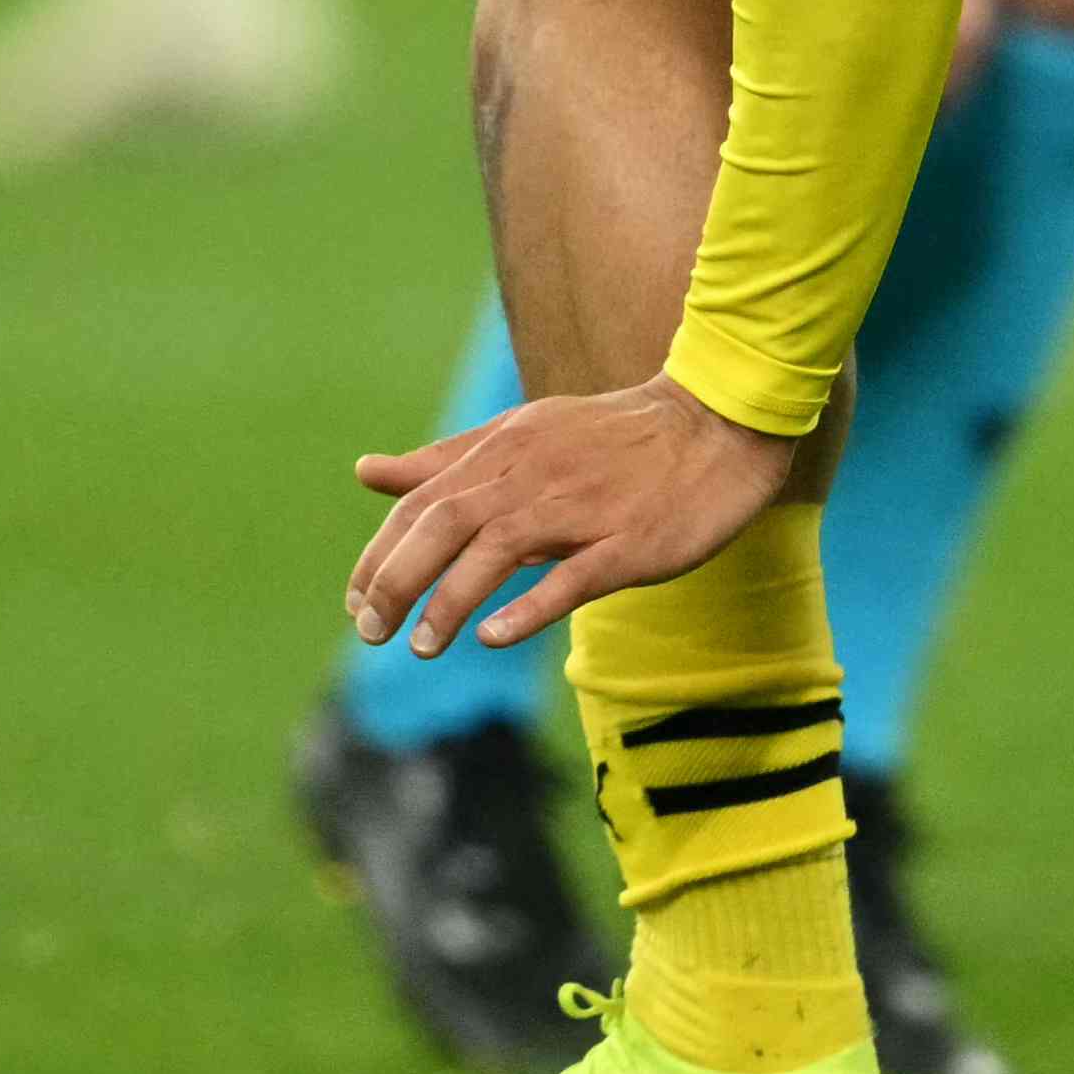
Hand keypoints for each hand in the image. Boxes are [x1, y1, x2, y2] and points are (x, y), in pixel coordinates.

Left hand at [344, 374, 816, 656]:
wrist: (717, 425)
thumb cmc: (615, 440)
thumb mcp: (522, 436)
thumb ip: (446, 460)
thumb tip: (367, 471)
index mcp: (505, 448)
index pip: (421, 502)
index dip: (380, 554)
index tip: (356, 601)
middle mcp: (535, 473)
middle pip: (445, 522)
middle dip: (398, 580)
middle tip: (371, 632)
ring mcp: (584, 507)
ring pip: (498, 550)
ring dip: (450, 600)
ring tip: (422, 647)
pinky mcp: (629, 542)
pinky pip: (574, 576)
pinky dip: (529, 607)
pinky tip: (493, 636)